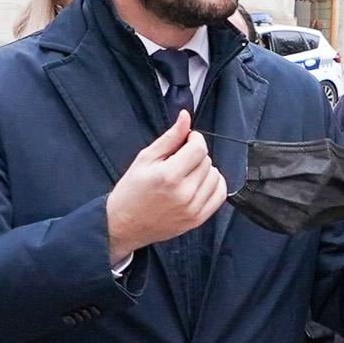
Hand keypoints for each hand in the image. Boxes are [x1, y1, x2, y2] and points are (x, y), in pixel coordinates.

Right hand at [104, 109, 224, 264]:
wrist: (124, 225)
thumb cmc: (131, 192)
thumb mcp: (144, 159)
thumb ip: (169, 138)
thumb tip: (186, 117)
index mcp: (168, 176)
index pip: (199, 148)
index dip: (194, 139)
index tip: (186, 140)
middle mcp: (184, 194)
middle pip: (207, 161)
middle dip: (195, 155)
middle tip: (179, 160)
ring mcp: (193, 209)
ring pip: (215, 177)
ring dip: (205, 170)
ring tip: (187, 173)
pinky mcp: (198, 220)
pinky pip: (220, 195)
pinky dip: (214, 185)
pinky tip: (199, 183)